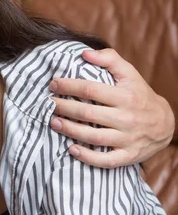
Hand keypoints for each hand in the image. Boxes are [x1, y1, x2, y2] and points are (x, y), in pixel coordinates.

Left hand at [48, 48, 174, 167]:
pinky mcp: (128, 156)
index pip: (90, 90)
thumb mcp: (130, 73)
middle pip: (88, 114)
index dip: (68, 86)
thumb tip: (85, 53)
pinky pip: (106, 160)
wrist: (165, 123)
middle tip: (48, 104)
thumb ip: (109, 59)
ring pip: (94, 137)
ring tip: (53, 123)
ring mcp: (127, 139)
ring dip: (70, 131)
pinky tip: (71, 149)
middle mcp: (126, 119)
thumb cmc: (140, 95)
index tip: (53, 84)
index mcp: (125, 97)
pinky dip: (87, 157)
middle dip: (64, 108)